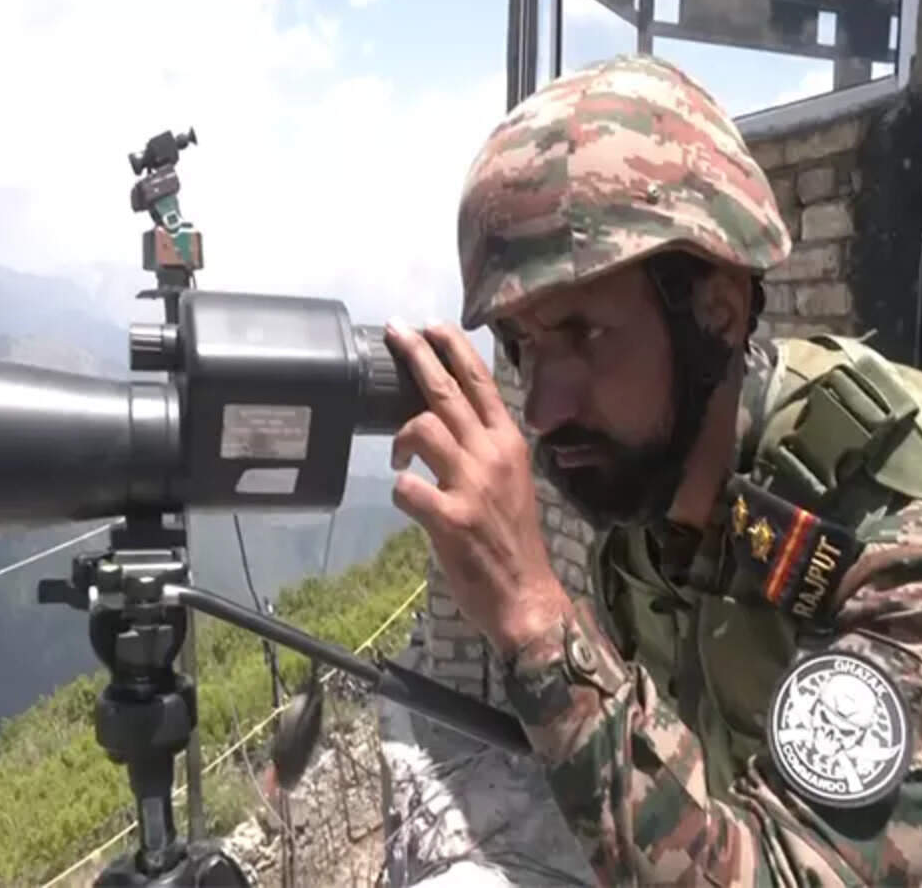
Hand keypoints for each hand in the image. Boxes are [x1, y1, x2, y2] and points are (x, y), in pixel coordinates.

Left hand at [385, 319, 569, 653]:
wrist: (526, 595)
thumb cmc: (512, 539)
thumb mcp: (511, 480)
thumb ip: (485, 448)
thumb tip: (450, 420)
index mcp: (509, 444)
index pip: (481, 383)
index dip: (454, 349)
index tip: (431, 325)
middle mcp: (492, 456)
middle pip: (447, 392)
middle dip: (417, 356)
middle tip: (395, 332)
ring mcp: (472, 486)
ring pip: (423, 428)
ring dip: (401, 437)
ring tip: (399, 454)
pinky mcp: (450, 518)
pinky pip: (407, 487)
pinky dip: (401, 490)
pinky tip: (409, 501)